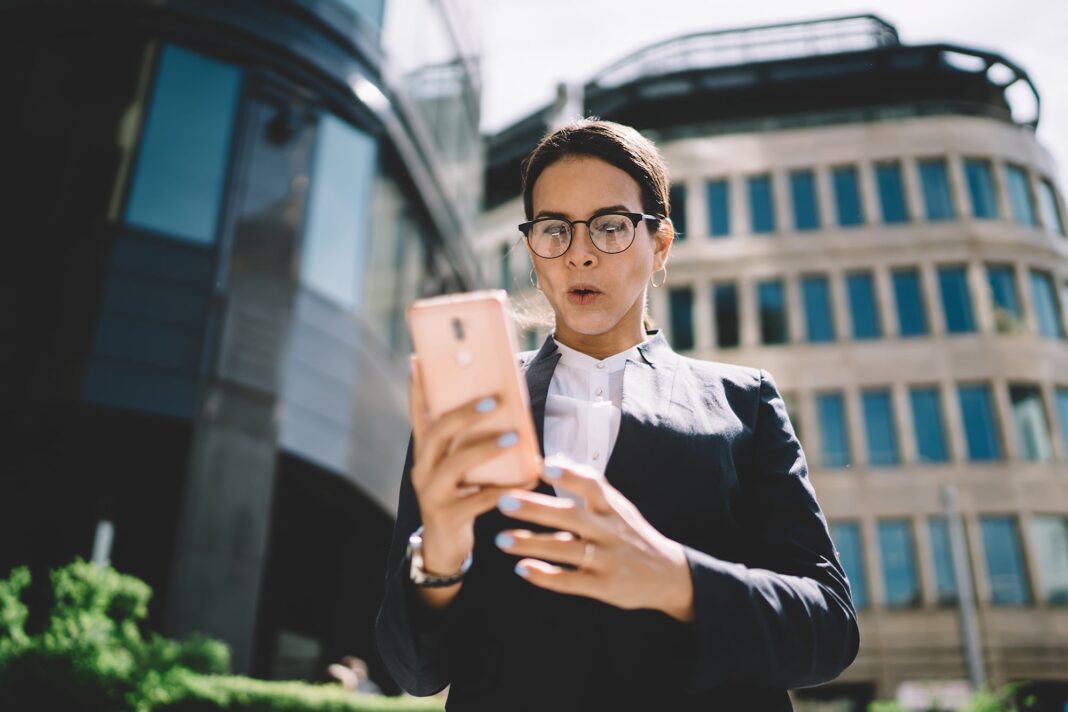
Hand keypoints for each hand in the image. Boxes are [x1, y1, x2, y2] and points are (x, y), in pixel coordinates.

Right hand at [408, 355, 529, 576]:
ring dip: (485, 449)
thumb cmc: (459, 498)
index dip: (417, 388)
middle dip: (464, 414)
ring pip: (454, 465)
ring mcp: (432, 494)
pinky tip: (526, 481)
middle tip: (493, 400)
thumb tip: (503, 409)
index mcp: (425, 454)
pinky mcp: (447, 517)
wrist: (444, 549)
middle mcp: (423, 470)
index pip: (419, 415)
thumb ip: (469, 443)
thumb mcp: (459, 469)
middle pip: (437, 433)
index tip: (419, 359)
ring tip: (514, 437)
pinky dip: (501, 490)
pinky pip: (476, 501)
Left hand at [493, 456, 694, 622]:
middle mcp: (611, 531)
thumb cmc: (630, 534)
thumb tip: (552, 461)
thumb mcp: (617, 508)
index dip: (570, 475)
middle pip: (572, 516)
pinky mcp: (604, 586)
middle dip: (536, 509)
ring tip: (501, 540)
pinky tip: (522, 569)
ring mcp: (608, 560)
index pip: (593, 486)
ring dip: (532, 544)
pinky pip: (572, 581)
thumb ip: (588, 489)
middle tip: (503, 501)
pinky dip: (547, 576)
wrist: (667, 575)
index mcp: (613, 509)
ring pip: (567, 550)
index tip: (544, 465)